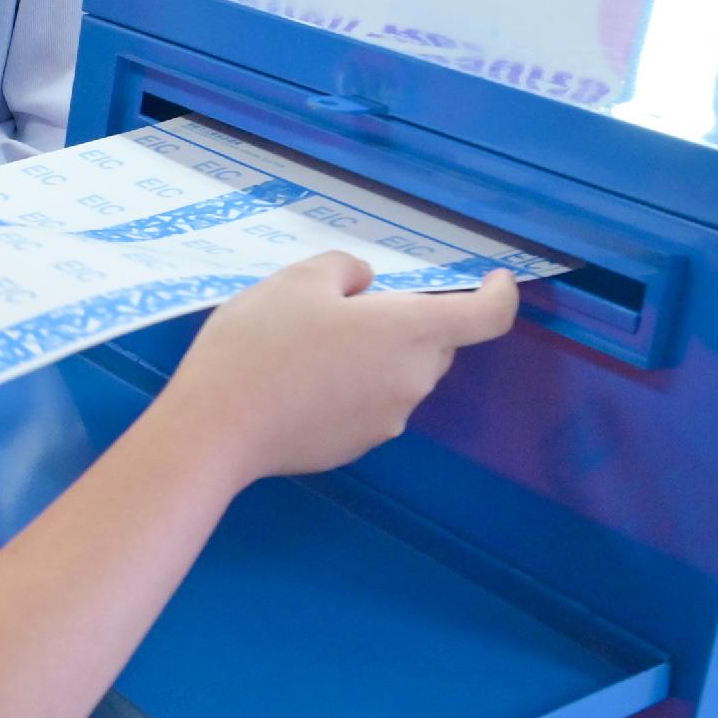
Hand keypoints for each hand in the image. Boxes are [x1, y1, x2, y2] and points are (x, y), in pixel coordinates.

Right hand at [154, 257, 519, 485]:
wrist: (216, 429)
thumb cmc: (261, 344)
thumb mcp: (296, 280)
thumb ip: (344, 269)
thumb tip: (364, 286)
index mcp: (412, 332)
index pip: (489, 317)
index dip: (500, 294)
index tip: (494, 280)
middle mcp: (413, 381)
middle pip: (436, 344)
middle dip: (408, 322)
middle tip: (346, 308)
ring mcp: (388, 421)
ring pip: (399, 375)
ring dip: (375, 356)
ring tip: (309, 348)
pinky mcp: (357, 447)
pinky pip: (369, 405)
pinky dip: (349, 389)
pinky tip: (297, 385)